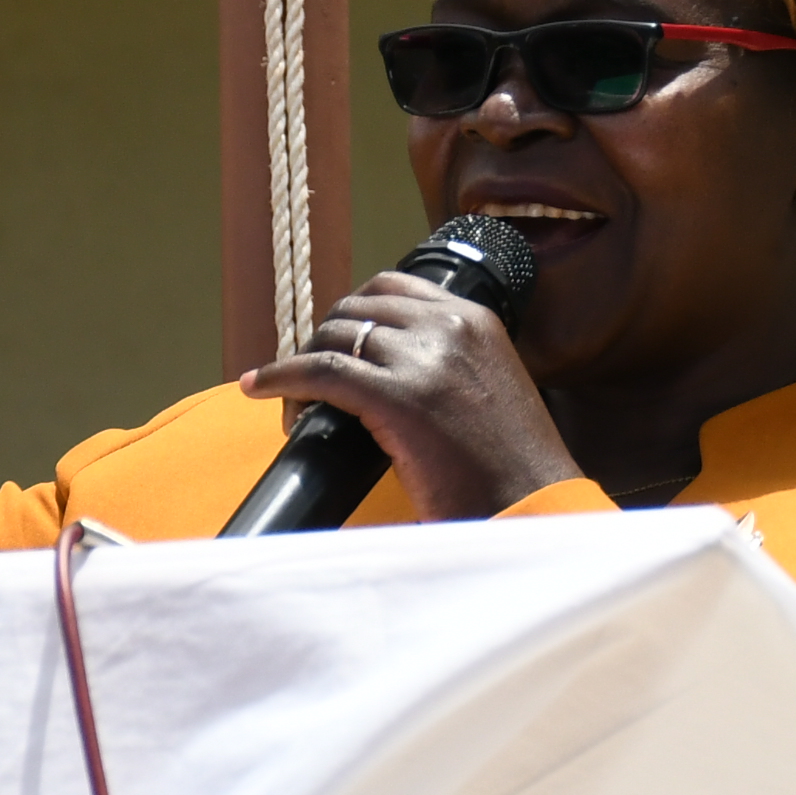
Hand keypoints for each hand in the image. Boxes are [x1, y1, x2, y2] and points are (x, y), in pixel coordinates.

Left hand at [244, 273, 582, 522]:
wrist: (534, 507)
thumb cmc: (511, 465)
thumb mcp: (489, 387)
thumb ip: (449, 362)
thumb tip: (385, 366)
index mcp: (475, 318)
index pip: (392, 287)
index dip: (351, 314)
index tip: (336, 343)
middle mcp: (449, 327)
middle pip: (354, 309)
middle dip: (323, 341)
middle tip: (311, 384)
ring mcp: (424, 360)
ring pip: (333, 338)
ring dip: (302, 366)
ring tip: (294, 405)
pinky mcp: (398, 398)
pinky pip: (320, 371)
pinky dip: (282, 376)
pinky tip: (260, 387)